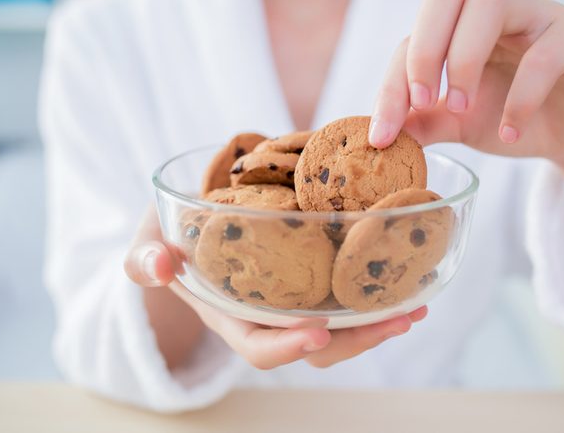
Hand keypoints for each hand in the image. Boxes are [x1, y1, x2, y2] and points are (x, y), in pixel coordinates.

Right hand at [124, 207, 426, 369]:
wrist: (196, 217)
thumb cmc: (170, 234)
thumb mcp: (150, 242)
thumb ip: (146, 259)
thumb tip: (162, 266)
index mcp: (230, 314)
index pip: (258, 345)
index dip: (286, 346)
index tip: (317, 333)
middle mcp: (268, 314)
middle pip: (316, 344)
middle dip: (357, 339)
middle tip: (397, 320)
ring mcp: (294, 297)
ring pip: (340, 323)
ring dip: (379, 319)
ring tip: (416, 305)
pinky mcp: (313, 274)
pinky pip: (346, 290)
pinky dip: (376, 288)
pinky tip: (407, 276)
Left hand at [368, 0, 563, 268]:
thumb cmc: (509, 118)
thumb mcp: (456, 125)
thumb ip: (420, 123)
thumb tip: (376, 135)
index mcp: (458, 24)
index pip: (412, 38)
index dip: (392, 84)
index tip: (383, 135)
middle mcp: (496, 6)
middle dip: (425, 50)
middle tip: (426, 103)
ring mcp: (539, 12)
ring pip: (491, 2)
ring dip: (466, 59)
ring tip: (463, 110)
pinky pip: (545, 52)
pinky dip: (522, 96)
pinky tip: (510, 132)